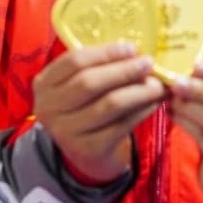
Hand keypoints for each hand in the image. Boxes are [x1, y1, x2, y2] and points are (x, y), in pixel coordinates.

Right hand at [32, 42, 165, 180]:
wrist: (86, 154)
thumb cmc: (86, 108)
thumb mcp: (79, 86)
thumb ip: (98, 67)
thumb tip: (135, 52)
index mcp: (44, 83)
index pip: (74, 61)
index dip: (105, 52)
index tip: (131, 47)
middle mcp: (49, 108)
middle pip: (90, 82)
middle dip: (123, 70)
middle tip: (148, 63)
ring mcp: (67, 131)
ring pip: (109, 104)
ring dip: (138, 91)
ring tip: (157, 84)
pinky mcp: (88, 149)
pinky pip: (121, 125)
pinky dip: (142, 111)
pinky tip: (154, 103)